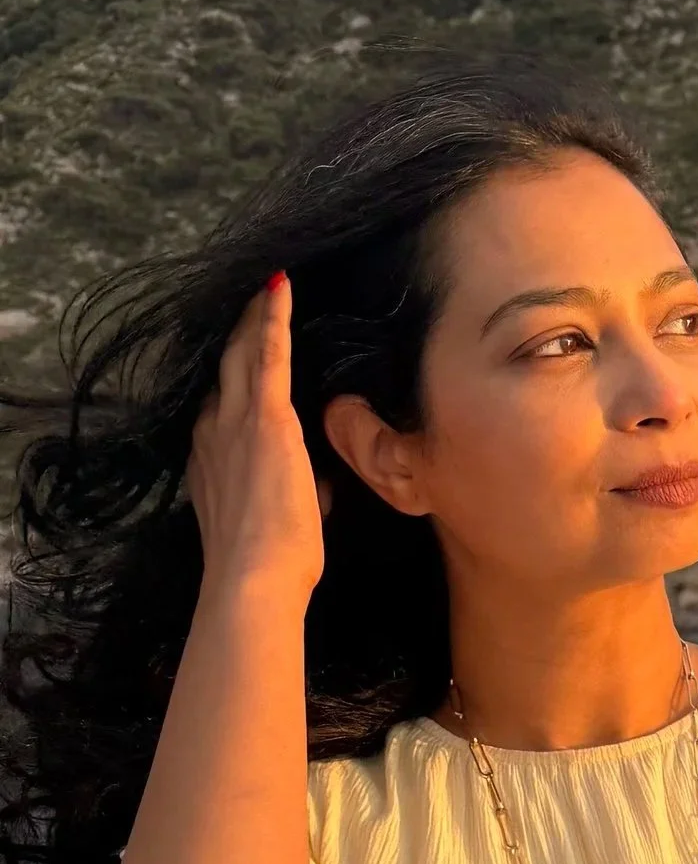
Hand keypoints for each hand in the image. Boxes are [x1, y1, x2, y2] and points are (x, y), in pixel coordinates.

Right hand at [188, 275, 325, 609]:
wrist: (253, 577)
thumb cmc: (270, 565)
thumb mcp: (278, 521)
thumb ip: (297, 493)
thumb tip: (319, 487)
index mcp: (212, 457)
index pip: (222, 406)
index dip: (234, 380)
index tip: (242, 358)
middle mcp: (213, 430)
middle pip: (224, 369)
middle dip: (236, 335)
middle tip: (249, 302)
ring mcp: (235, 421)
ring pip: (241, 353)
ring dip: (253, 318)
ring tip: (266, 286)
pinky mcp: (266, 419)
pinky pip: (268, 355)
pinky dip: (273, 319)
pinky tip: (280, 288)